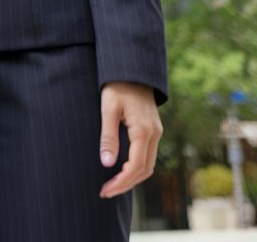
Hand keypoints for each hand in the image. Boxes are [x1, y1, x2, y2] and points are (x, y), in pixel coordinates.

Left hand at [98, 82, 162, 198]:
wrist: (132, 69)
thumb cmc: (117, 86)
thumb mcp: (108, 108)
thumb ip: (108, 136)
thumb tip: (107, 163)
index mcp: (144, 131)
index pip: (136, 166)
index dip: (122, 182)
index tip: (105, 190)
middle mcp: (154, 135)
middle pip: (144, 170)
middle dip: (126, 184)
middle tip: (106, 191)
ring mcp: (156, 133)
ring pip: (148, 164)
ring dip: (132, 177)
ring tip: (112, 184)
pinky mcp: (153, 130)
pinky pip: (148, 155)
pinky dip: (136, 167)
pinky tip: (122, 169)